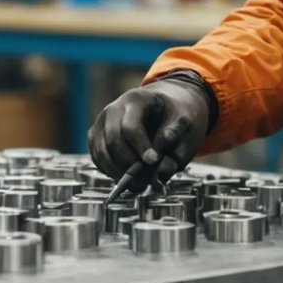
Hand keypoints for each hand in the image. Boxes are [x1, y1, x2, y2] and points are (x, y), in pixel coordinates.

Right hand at [88, 75, 213, 181]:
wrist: (163, 106)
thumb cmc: (174, 114)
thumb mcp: (185, 122)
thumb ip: (176, 145)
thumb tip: (161, 171)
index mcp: (135, 99)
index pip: (130, 126)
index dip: (141, 147)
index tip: (154, 161)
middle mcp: (113, 109)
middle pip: (113, 140)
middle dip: (129, 163)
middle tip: (145, 180)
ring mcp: (101, 122)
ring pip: (102, 152)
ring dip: (118, 171)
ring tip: (138, 183)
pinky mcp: (96, 137)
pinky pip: (98, 158)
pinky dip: (111, 171)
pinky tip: (127, 177)